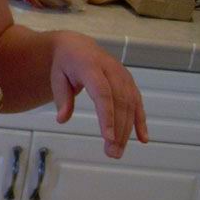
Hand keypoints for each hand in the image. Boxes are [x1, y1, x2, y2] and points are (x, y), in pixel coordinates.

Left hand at [50, 31, 148, 157]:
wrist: (77, 46)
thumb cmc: (65, 64)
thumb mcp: (57, 78)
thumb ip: (62, 98)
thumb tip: (62, 119)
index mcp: (91, 66)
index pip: (103, 93)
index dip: (107, 115)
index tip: (108, 137)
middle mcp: (111, 70)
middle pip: (119, 102)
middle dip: (118, 129)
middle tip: (112, 153)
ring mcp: (122, 75)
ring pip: (130, 104)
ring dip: (127, 130)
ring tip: (117, 151)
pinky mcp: (129, 82)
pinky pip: (137, 102)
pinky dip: (140, 121)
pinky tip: (142, 139)